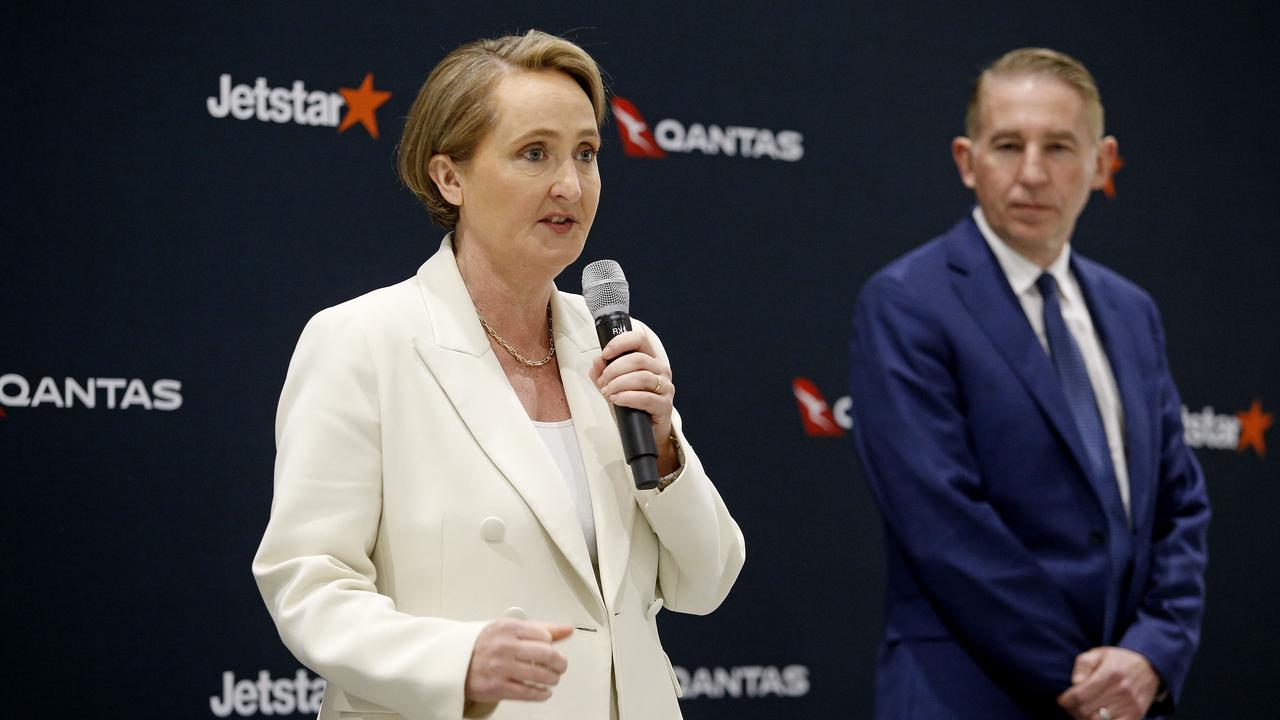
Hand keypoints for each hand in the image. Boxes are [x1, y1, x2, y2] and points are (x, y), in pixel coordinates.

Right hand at [464, 619, 571, 703]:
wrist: (457, 662)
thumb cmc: (487, 644)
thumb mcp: (510, 629)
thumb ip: (541, 628)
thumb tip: (568, 629)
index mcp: (508, 627)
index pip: (544, 635)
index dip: (552, 645)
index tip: (552, 650)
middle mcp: (504, 646)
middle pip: (547, 655)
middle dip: (560, 663)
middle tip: (561, 666)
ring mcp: (500, 667)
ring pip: (541, 675)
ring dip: (553, 679)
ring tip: (552, 679)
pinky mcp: (497, 687)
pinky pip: (528, 693)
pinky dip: (542, 694)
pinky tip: (544, 692)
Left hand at [588, 329, 677, 473]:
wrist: (643, 431)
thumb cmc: (630, 405)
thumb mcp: (611, 386)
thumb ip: (602, 372)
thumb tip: (598, 359)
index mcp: (650, 359)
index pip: (639, 339)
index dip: (620, 343)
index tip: (605, 354)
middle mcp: (661, 370)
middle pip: (638, 359)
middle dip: (614, 369)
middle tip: (603, 382)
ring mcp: (666, 387)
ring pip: (641, 377)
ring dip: (619, 384)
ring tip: (607, 393)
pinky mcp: (665, 405)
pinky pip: (645, 397)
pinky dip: (627, 397)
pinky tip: (616, 399)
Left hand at [1057, 646, 1159, 719]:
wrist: (1149, 667)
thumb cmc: (1118, 660)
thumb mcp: (1097, 654)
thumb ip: (1083, 666)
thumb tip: (1075, 684)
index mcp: (1110, 674)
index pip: (1079, 695)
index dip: (1066, 700)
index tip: (1062, 700)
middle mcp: (1122, 691)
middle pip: (1086, 710)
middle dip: (1073, 710)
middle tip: (1071, 706)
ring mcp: (1131, 705)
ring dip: (1085, 718)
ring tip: (1082, 711)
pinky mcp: (1137, 715)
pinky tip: (1097, 716)